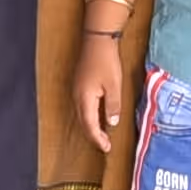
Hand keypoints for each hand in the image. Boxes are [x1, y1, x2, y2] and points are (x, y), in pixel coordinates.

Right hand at [75, 25, 131, 153]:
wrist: (96, 40)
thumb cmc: (106, 62)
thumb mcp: (114, 86)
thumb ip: (112, 106)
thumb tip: (111, 123)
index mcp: (85, 99)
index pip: (90, 126)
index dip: (98, 139)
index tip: (107, 148)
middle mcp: (77, 97)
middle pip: (83, 123)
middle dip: (94, 136)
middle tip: (105, 145)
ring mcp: (76, 91)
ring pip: (82, 115)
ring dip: (91, 126)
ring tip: (102, 134)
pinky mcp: (79, 86)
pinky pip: (83, 107)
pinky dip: (90, 116)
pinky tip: (99, 117)